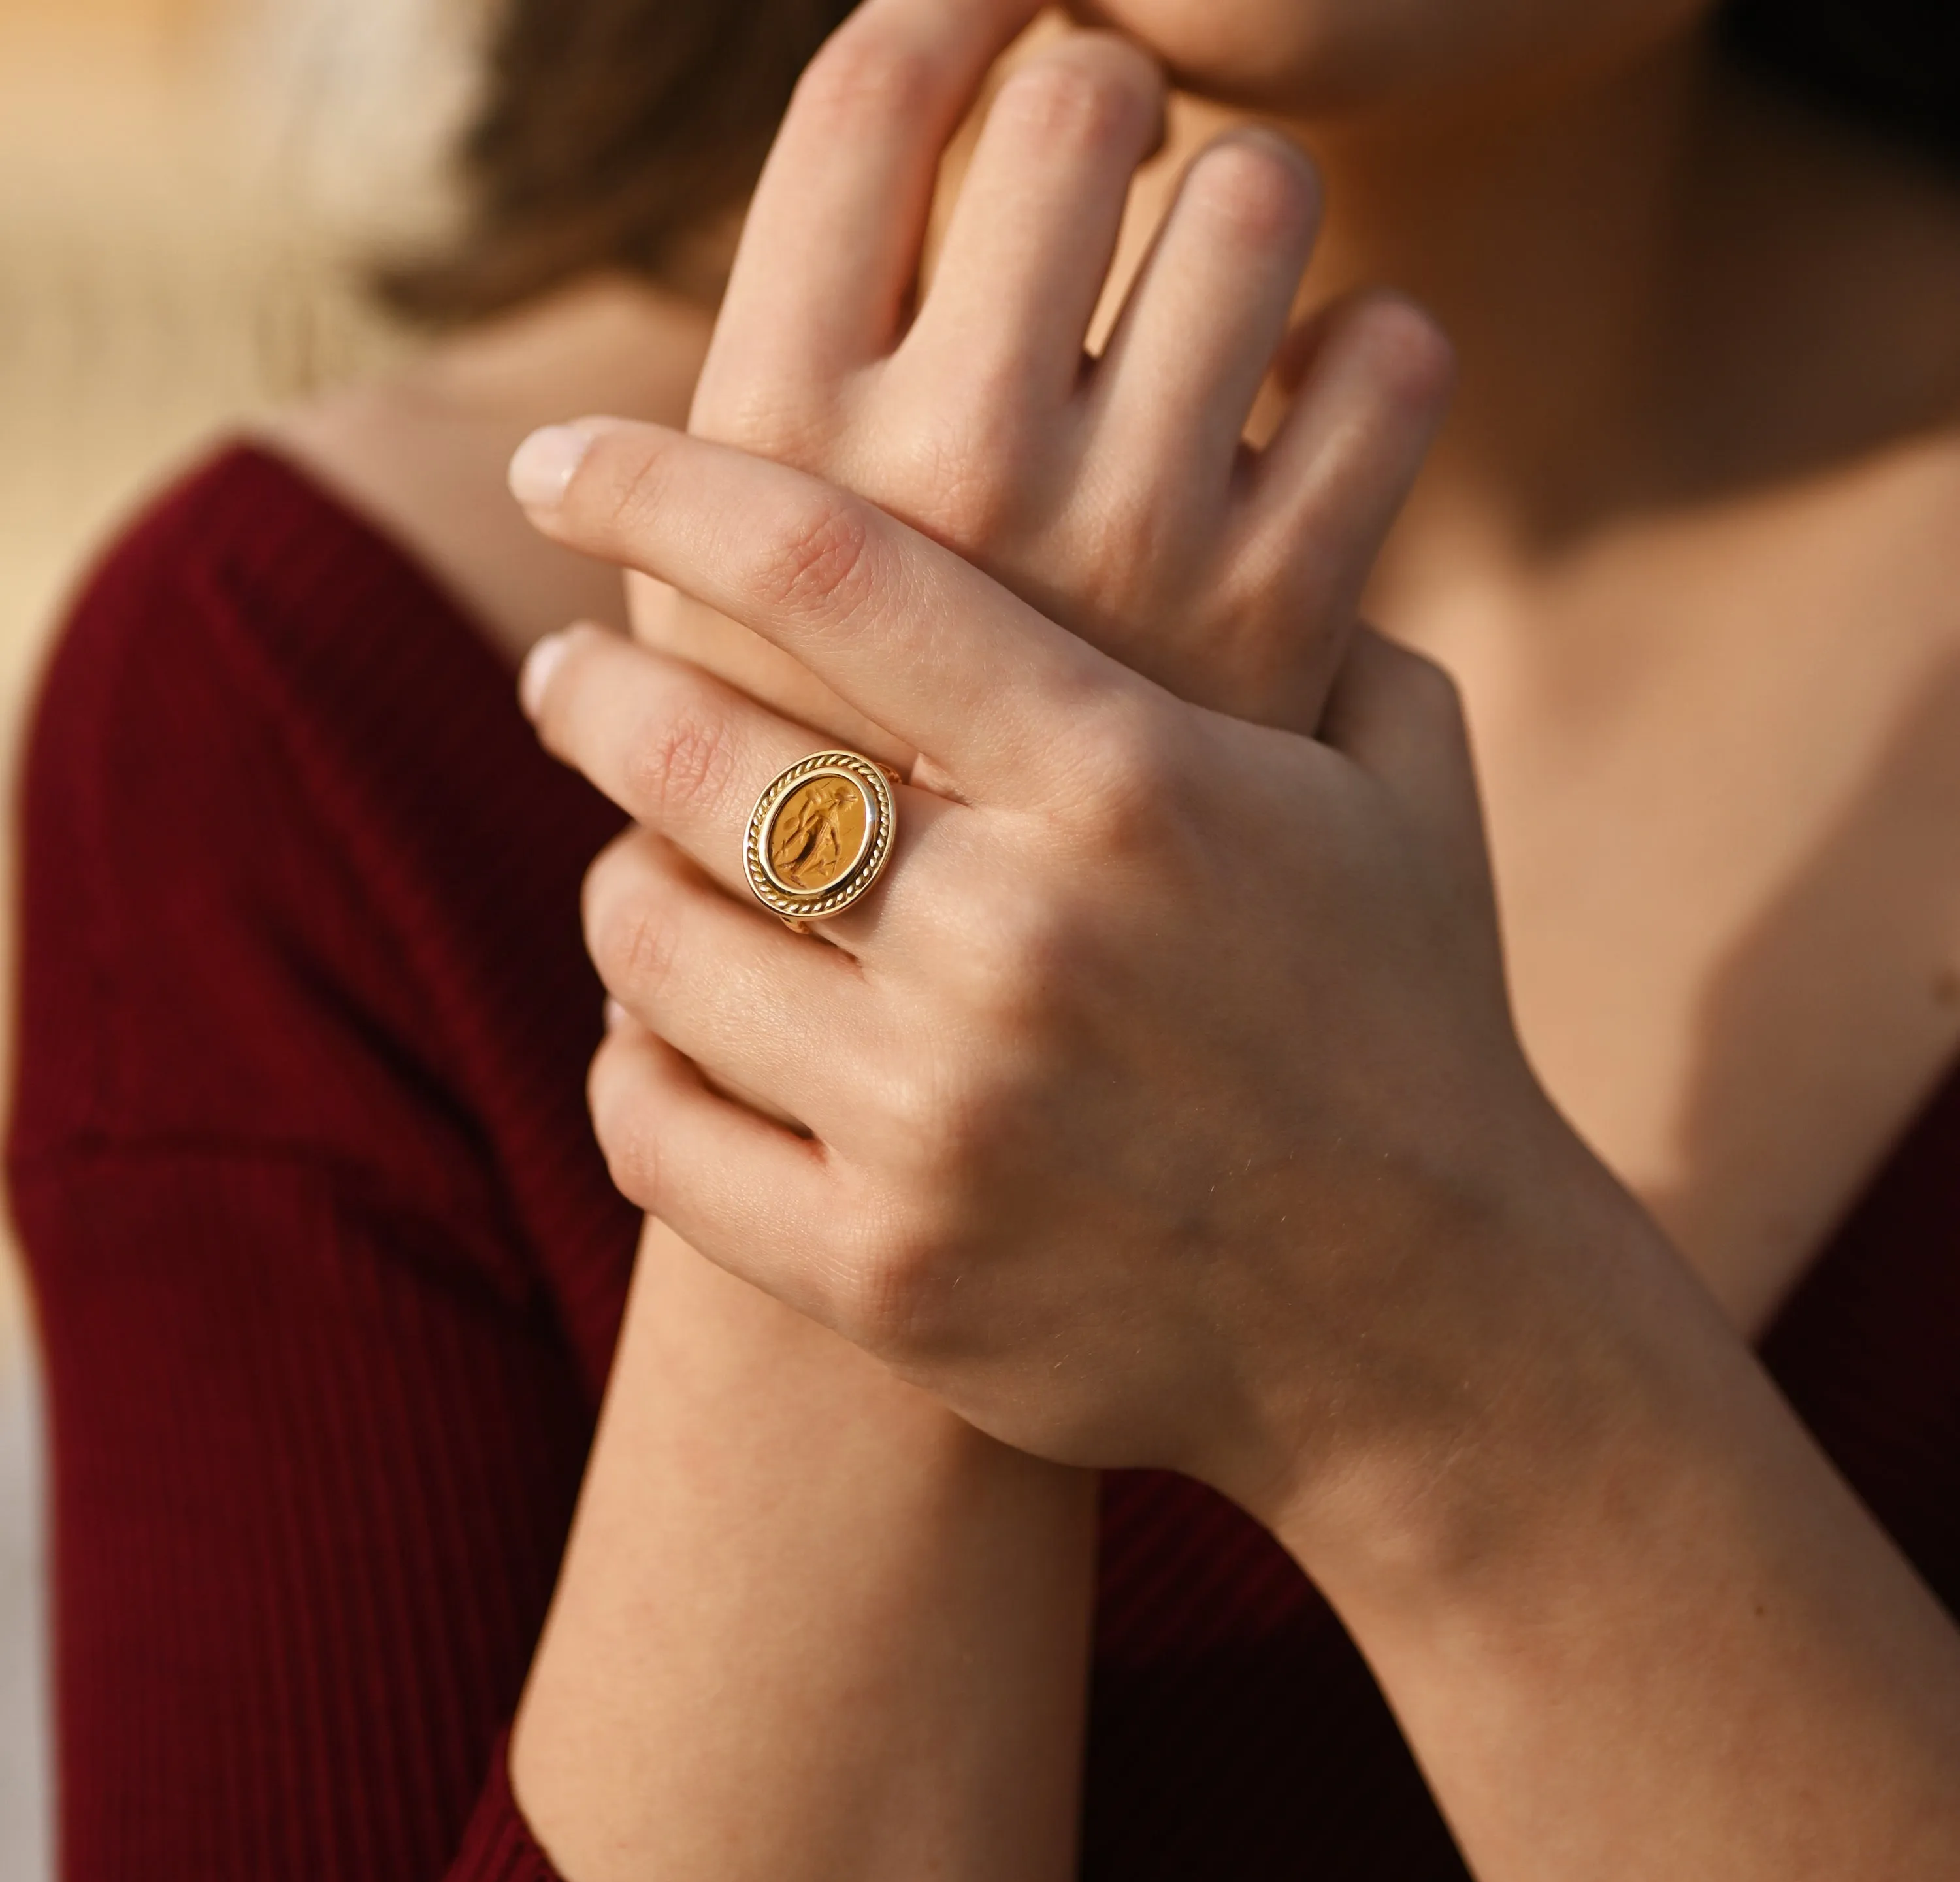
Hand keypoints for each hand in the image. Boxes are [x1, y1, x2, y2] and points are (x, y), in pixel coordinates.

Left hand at [513, 423, 1608, 1564]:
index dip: (655, 485)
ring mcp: (941, 1122)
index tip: (561, 459)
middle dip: (589, 690)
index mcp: (1133, 781)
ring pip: (649, 942)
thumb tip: (1221, 455)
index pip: (824, 570)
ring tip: (639, 858)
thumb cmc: (1406, 1016)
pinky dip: (630, 1059)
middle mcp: (1018, 938)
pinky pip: (651, 1130)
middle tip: (563, 673)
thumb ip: (1299, 608)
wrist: (1422, 1317)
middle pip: (695, 752)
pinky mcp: (884, 1274)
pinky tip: (658, 1026)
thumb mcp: (1395, 782)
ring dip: (618, 877)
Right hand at [637, 0, 1451, 747]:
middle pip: (1076, 97)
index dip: (956, 3)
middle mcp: (955, 467)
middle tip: (1097, 169)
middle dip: (1099, 95)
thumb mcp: (715, 597)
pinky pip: (1393, 358)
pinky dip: (1368, 361)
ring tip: (1207, 296)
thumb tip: (852, 150)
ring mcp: (1132, 540)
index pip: (875, 94)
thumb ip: (766, 395)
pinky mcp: (1288, 613)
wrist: (967, 1003)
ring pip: (1258, 194)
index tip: (995, 9)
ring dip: (1242, 211)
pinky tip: (1305, 417)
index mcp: (778, 439)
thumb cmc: (829, 770)